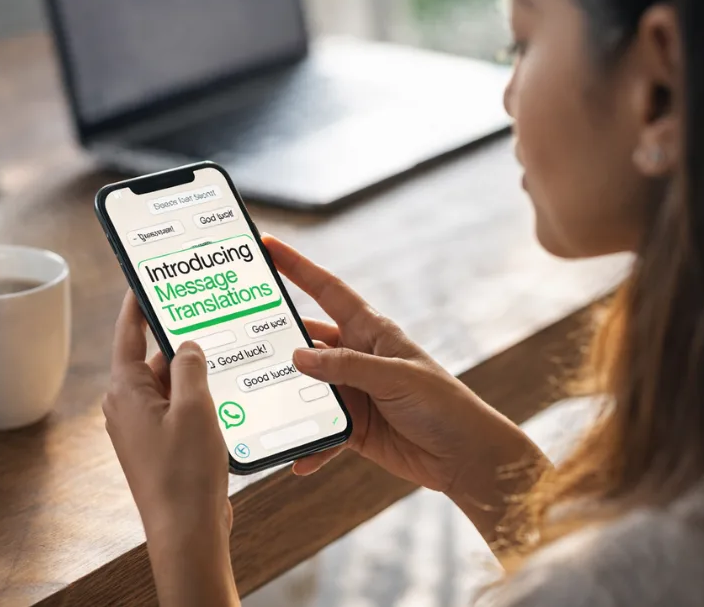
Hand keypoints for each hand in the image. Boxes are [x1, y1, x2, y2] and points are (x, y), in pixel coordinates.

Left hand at [103, 292, 237, 606]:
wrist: (186, 531)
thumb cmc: (185, 472)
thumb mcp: (195, 407)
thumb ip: (190, 366)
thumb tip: (186, 344)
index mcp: (125, 391)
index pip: (128, 333)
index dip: (137, 303)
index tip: (146, 278)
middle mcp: (127, 406)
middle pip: (154, 358)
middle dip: (180, 339)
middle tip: (207, 313)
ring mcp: (143, 428)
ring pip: (170, 384)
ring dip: (195, 372)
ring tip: (225, 354)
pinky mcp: (160, 445)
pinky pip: (178, 408)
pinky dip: (198, 398)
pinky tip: (226, 393)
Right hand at [265, 237, 545, 514]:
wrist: (466, 456)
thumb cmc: (443, 405)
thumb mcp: (395, 378)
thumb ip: (346, 367)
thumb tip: (297, 357)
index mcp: (370, 330)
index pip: (325, 289)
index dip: (296, 266)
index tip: (266, 245)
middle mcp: (356, 356)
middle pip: (305, 340)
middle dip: (275, 338)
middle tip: (237, 334)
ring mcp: (352, 392)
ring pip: (306, 388)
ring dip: (286, 397)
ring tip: (256, 402)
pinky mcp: (352, 426)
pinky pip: (320, 432)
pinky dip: (309, 444)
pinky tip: (298, 458)